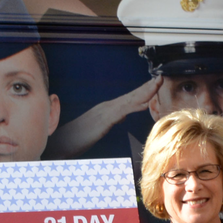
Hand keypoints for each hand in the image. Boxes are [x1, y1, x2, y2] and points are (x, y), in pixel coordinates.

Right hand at [45, 77, 160, 157]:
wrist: (61, 144)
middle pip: (131, 95)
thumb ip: (110, 121)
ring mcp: (104, 113)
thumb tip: (120, 117)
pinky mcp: (102, 121)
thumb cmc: (77, 139)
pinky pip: (122, 112)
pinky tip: (145, 103)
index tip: (156, 84)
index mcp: (107, 109)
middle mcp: (106, 108)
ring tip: (157, 84)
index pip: (129, 98)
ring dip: (144, 92)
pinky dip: (134, 106)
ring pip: (128, 100)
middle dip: (147, 87)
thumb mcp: (98, 128)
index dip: (143, 91)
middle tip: (161, 78)